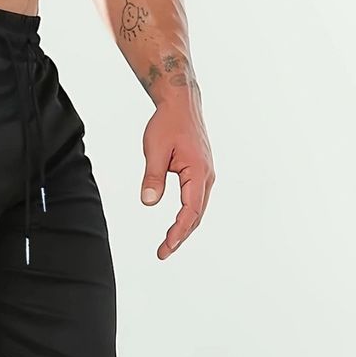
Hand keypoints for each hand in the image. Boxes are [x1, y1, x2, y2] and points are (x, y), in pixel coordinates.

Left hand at [140, 98, 214, 259]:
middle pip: (196, 215)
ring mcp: (205, 174)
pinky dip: (187, 215)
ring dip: (184, 228)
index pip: (190, 211)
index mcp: (198, 172)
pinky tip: (176, 225)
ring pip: (197, 209)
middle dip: (180, 236)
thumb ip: (152, 177)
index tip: (166, 247)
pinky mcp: (200, 172)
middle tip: (162, 253)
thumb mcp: (154, 150)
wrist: (180, 104)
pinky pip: (195, 200)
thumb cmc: (167, 123)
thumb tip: (148, 202)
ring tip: (168, 244)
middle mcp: (206, 176)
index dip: (178, 232)